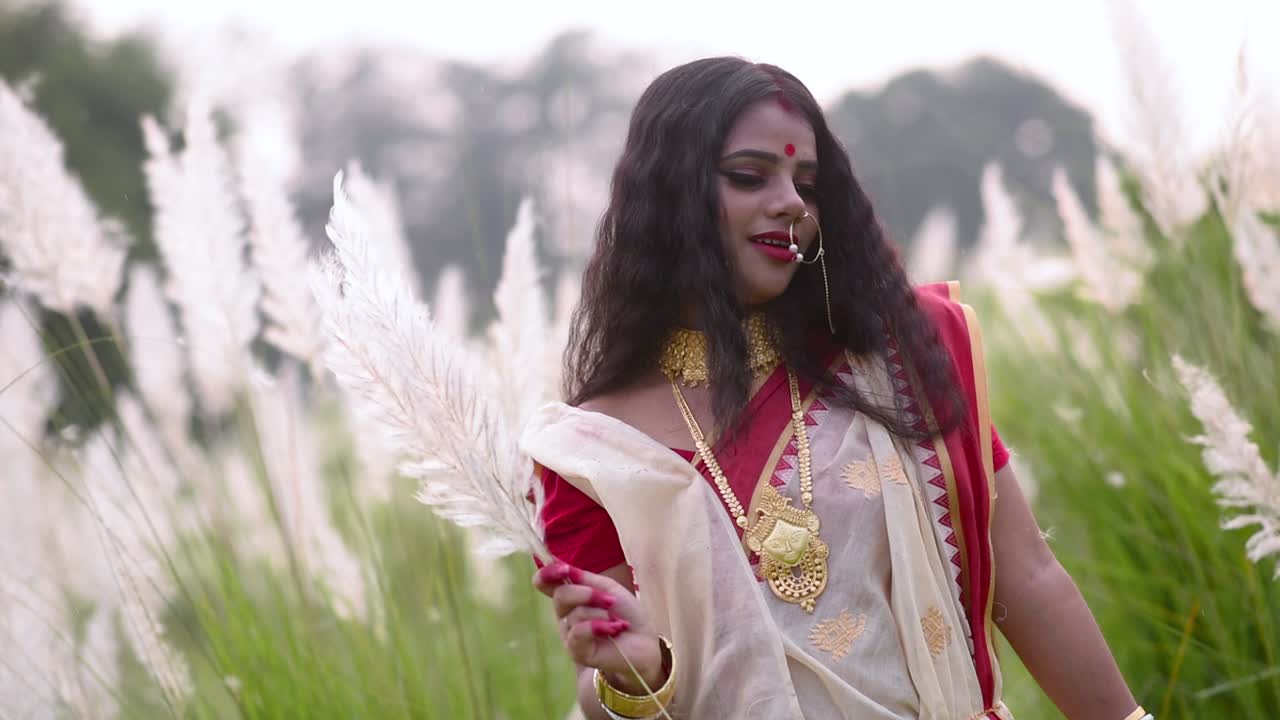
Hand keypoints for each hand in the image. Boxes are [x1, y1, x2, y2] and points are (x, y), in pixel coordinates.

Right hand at [532, 561, 666, 693]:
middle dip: (587, 594)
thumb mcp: (607, 587)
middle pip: (560, 596)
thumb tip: (560, 565)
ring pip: (574, 614)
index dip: (548, 573)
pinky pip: (578, 632)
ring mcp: (569, 635)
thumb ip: (583, 578)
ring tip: (617, 622)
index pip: (544, 583)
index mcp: (569, 597)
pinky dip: (599, 627)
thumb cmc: (626, 613)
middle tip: (610, 601)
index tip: (564, 569)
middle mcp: (564, 616)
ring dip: (601, 613)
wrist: (644, 640)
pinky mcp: (577, 652)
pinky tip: (613, 630)